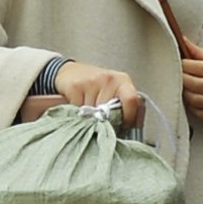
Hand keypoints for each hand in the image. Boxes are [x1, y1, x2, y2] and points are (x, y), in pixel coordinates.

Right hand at [18, 61, 146, 126]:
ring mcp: (91, 82)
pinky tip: (78, 107)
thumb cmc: (96, 87)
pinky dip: (78, 115)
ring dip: (90, 119)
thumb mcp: (113, 93)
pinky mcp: (75, 86)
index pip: (132, 100)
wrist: (70, 73)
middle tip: (101, 119)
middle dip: (106, 120)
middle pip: (110, 111)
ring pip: (94, 113)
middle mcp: (109, 79)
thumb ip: (122, 108)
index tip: (122, 125)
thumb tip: (127, 130)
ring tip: (88, 112)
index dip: (128, 117)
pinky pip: (79, 111)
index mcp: (123, 81)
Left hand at [179, 48, 202, 124]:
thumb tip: (181, 40)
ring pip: (194, 100)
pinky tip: (191, 97)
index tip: (179, 62)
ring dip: (184, 92)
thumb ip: (199, 52)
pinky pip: (198, 112)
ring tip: (184, 85)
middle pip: (195, 84)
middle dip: (182, 78)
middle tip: (178, 74)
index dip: (185, 65)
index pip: (200, 68)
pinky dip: (191, 105)